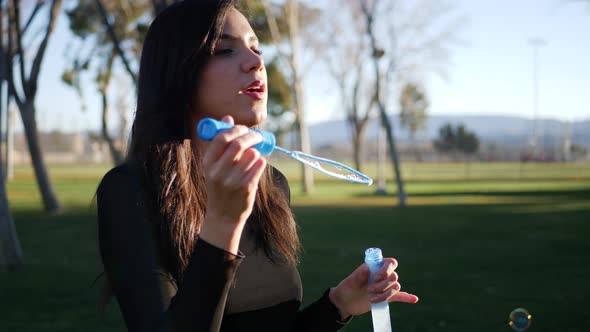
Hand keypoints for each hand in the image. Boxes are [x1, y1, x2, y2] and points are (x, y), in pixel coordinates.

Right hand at [199, 115, 265, 252]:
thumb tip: (227, 117)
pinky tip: (257, 165)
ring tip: (253, 157)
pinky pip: (259, 165)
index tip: (243, 129)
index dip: (235, 129)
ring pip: (252, 154)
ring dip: (256, 152)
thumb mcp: (214, 165)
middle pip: (239, 144)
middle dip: (251, 136)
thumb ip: (220, 142)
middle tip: (257, 136)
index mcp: (208, 163)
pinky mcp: (246, 187)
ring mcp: (232, 180)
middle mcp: (218, 172)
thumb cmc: (220, 185)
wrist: (223, 215)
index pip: (221, 138)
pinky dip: (260, 162)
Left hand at [329, 258, 418, 318]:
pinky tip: (414, 299)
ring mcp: (386, 286)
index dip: (386, 270)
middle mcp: (383, 275)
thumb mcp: (351, 280)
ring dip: (384, 294)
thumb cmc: (348, 287)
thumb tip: (367, 269)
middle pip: (394, 277)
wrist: (346, 302)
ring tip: (371, 299)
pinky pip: (400, 296)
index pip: (391, 263)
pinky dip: (407, 297)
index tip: (375, 278)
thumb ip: (359, 274)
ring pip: (396, 288)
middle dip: (383, 285)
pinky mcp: (388, 297)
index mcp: (376, 266)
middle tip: (369, 290)